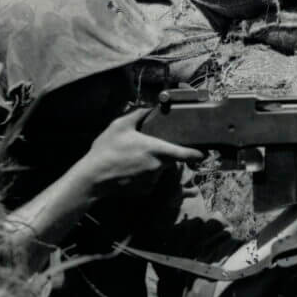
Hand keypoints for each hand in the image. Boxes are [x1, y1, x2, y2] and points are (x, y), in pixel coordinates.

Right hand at [72, 110, 202, 192]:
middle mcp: (159, 166)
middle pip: (172, 160)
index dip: (198, 154)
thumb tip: (150, 106)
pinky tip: (130, 169)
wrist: (92, 178)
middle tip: (150, 148)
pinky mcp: (145, 190)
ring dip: (154, 164)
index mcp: (157, 149)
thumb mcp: (120, 125)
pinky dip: (145, 175)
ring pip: (161, 170)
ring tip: (134, 158)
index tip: (205, 152)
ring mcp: (153, 180)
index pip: (187, 154)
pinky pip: (151, 180)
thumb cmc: (106, 150)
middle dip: (167, 154)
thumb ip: (138, 114)